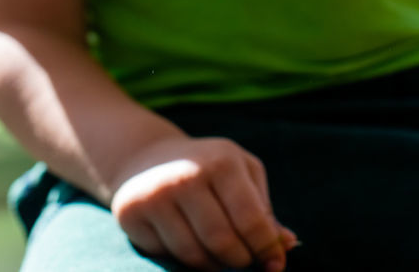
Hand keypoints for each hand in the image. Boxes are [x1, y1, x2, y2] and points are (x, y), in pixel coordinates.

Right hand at [109, 135, 298, 271]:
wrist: (147, 157)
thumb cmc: (208, 169)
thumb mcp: (242, 175)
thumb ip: (264, 211)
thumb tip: (287, 245)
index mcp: (221, 161)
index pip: (252, 220)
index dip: (267, 249)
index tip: (275, 265)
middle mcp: (186, 175)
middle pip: (224, 243)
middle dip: (240, 260)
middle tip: (243, 259)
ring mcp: (155, 194)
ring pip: (195, 256)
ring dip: (214, 265)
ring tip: (219, 253)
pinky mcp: (131, 212)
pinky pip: (167, 255)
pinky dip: (184, 259)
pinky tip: (187, 240)